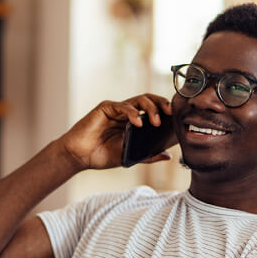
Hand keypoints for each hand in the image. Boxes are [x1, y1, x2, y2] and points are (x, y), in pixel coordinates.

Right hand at [58, 94, 172, 169]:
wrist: (79, 156)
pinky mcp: (106, 108)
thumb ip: (148, 156)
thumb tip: (168, 155)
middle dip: (162, 104)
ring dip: (151, 108)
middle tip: (171, 114)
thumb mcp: (129, 157)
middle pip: (149, 100)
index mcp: (133, 122)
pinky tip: (139, 123)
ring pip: (139, 100)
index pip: (153, 110)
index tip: (177, 119)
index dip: (165, 111)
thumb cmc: (101, 156)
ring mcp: (116, 109)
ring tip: (157, 121)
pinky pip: (123, 106)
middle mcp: (126, 113)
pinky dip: (133, 113)